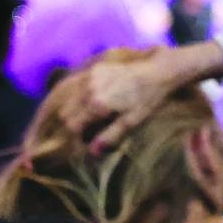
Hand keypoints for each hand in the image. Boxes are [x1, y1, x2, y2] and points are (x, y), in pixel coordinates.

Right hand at [61, 46, 202, 153]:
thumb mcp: (130, 122)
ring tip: (80, 123)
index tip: (78, 147)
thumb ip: (109, 136)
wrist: (157, 71)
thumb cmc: (147, 100)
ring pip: (66, 100)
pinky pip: (73, 87)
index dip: (72, 139)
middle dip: (68, 127)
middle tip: (79, 136)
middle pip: (64, 113)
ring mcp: (89, 77)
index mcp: (97, 103)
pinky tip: (83, 106)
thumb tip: (92, 152)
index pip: (71, 125)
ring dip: (69, 113)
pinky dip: (73, 99)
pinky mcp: (93, 70)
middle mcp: (88, 88)